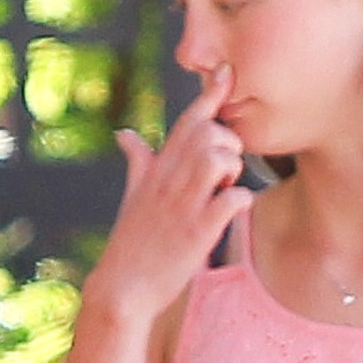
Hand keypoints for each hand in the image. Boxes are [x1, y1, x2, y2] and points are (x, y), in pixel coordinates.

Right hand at [92, 70, 256, 324]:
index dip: (210, 94)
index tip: (227, 73)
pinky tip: (233, 210)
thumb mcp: (132, 196)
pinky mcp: (197, 234)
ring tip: (225, 189)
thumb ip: (136, 161)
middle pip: (208, 132)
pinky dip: (241, 200)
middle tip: (224, 170)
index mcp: (157, 169)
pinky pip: (232, 200)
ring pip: (219, 158)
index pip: (186, 121)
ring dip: (234, 169)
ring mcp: (183, 206)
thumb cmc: (131, 243)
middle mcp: (169, 181)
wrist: (122, 289)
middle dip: (227, 143)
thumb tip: (124, 134)